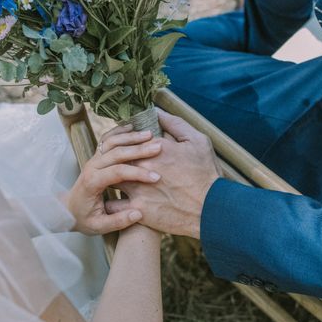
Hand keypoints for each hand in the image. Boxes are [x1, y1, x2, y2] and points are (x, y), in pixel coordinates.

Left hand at [66, 124, 162, 234]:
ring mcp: (93, 159)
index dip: (137, 173)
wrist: (67, 210)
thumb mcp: (98, 227)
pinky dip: (120, 131)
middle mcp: (92, 167)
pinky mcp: (96, 156)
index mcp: (92, 183)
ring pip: (112, 141)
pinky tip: (133, 127)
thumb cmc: (84, 219)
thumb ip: (117, 221)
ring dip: (131, 137)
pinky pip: (107, 139)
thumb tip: (138, 213)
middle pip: (116, 152)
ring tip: (150, 135)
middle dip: (138, 150)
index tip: (156, 177)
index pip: (117, 173)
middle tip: (158, 148)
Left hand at [106, 109, 221, 238]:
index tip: (127, 146)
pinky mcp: (137, 210)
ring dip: (108, 179)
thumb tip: (155, 111)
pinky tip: (112, 202)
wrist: (212, 209)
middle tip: (112, 163)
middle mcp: (141, 166)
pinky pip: (113, 206)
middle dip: (112, 159)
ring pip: (109, 180)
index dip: (126, 142)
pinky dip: (110, 204)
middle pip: (114, 157)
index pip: (128, 138)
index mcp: (154, 147)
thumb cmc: (206, 174)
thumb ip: (174, 123)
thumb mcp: (197, 141)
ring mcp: (137, 188)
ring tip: (109, 181)